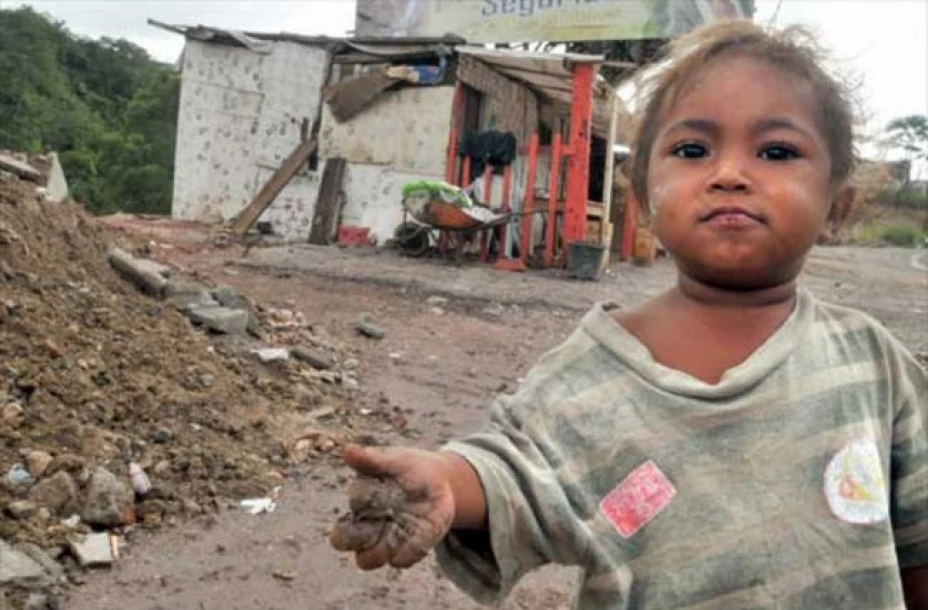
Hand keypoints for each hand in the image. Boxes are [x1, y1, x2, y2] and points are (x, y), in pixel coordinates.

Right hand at [328, 444, 455, 569]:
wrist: (440, 481)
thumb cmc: (409, 467)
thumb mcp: (395, 459)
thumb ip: (372, 459)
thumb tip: (347, 450)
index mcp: (361, 500)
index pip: (351, 506)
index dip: (363, 500)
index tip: (378, 491)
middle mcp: (367, 523)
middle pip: (343, 541)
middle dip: (355, 537)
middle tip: (380, 520)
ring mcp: (385, 539)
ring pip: (367, 560)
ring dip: (379, 550)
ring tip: (399, 530)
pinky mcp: (408, 549)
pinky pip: (402, 560)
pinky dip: (411, 550)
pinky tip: (424, 530)